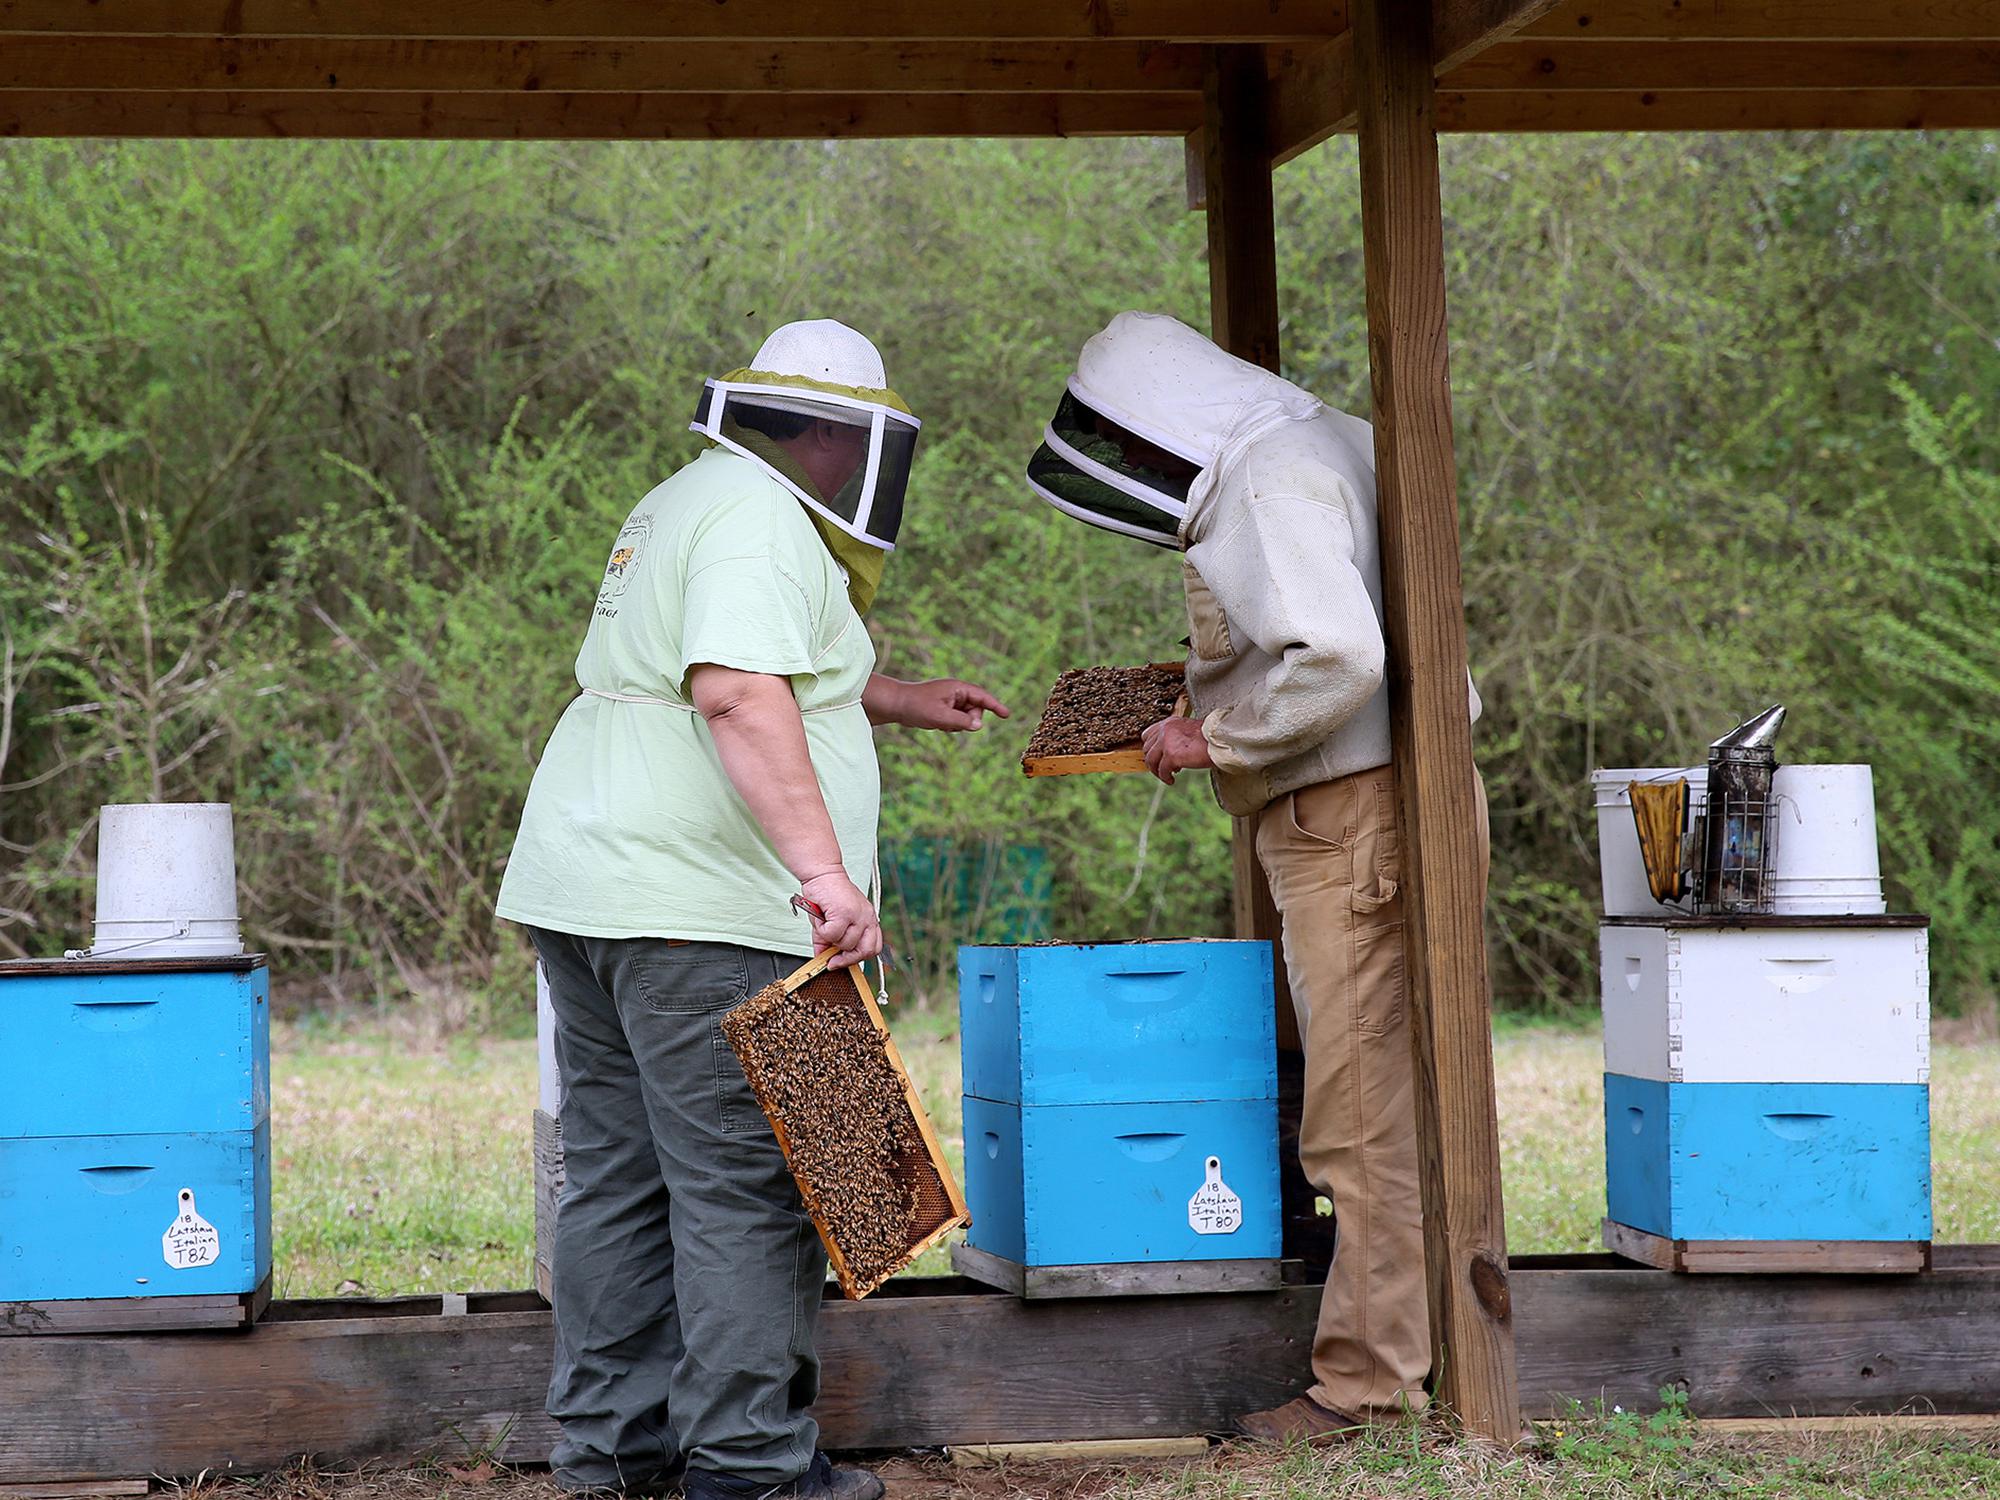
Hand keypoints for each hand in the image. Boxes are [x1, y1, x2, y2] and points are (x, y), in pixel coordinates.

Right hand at [797, 870, 882, 968]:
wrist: (821, 873)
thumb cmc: (827, 895)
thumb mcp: (832, 922)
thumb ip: (830, 942)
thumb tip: (824, 960)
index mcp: (869, 919)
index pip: (874, 947)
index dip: (858, 958)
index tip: (842, 961)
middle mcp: (868, 917)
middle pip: (866, 951)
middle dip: (847, 959)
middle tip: (831, 958)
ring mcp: (858, 915)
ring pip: (846, 944)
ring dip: (830, 940)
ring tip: (823, 925)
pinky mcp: (845, 913)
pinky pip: (833, 935)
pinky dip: (822, 932)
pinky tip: (820, 920)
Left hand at [893, 677, 1010, 732]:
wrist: (896, 705)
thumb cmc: (916, 706)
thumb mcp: (940, 716)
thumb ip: (961, 722)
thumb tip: (979, 726)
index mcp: (958, 688)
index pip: (982, 697)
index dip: (996, 706)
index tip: (1007, 715)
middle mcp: (957, 692)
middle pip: (976, 710)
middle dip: (968, 721)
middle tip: (951, 724)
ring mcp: (951, 700)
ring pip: (967, 718)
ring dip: (958, 724)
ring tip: (941, 723)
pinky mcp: (945, 708)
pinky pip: (957, 720)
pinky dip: (951, 725)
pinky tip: (938, 724)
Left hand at [1140, 716, 1213, 785]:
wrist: (1221, 741)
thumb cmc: (1211, 739)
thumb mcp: (1189, 733)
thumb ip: (1176, 738)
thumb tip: (1167, 754)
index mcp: (1169, 723)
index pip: (1148, 735)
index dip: (1152, 748)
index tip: (1159, 757)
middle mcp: (1165, 729)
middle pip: (1147, 749)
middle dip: (1154, 761)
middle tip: (1164, 768)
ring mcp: (1166, 741)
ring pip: (1150, 760)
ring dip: (1157, 771)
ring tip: (1167, 776)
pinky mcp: (1171, 754)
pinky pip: (1162, 770)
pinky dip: (1165, 778)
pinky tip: (1171, 780)